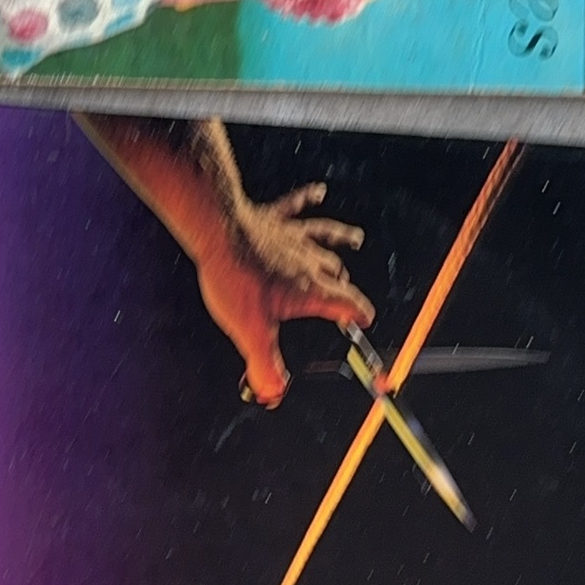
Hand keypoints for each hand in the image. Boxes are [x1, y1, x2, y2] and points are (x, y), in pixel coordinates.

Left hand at [196, 181, 374, 407]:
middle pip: (333, 273)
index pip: (345, 303)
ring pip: (324, 238)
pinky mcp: (272, 218)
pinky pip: (296, 206)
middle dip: (341, 284)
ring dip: (340, 240)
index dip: (358, 312)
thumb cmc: (236, 279)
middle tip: (344, 291)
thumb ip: (265, 364)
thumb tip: (274, 393)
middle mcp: (307, 261)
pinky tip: (318, 191)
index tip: (365, 319)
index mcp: (308, 290)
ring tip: (355, 239)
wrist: (219, 230)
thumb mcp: (251, 331)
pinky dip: (308, 199)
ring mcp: (290, 237)